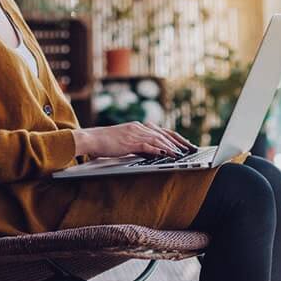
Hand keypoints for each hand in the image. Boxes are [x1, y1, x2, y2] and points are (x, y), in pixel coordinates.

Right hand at [72, 122, 198, 159]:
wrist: (90, 139)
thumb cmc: (104, 142)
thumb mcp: (123, 141)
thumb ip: (137, 144)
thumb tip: (151, 152)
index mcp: (137, 126)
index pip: (160, 130)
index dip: (174, 137)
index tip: (184, 143)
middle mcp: (138, 127)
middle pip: (163, 133)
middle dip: (178, 141)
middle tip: (190, 148)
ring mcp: (134, 133)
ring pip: (158, 138)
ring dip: (172, 146)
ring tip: (182, 153)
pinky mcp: (130, 141)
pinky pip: (148, 145)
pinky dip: (160, 149)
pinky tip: (167, 154)